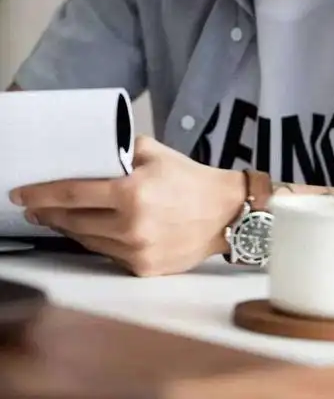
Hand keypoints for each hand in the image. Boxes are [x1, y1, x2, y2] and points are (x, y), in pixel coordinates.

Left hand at [9, 136, 245, 276]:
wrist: (226, 212)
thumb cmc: (190, 178)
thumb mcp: (155, 152)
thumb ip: (120, 151)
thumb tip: (92, 154)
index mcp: (132, 192)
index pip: (73, 194)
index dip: (42, 194)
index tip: (21, 194)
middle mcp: (131, 225)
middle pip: (73, 221)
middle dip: (49, 213)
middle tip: (34, 206)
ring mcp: (137, 250)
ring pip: (87, 240)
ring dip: (68, 228)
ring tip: (57, 217)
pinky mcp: (144, 267)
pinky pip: (107, 254)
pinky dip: (95, 241)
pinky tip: (90, 230)